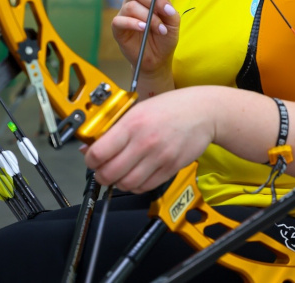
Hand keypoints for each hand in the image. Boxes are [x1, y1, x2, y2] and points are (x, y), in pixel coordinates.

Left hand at [81, 87, 215, 192]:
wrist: (204, 112)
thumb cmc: (171, 107)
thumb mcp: (138, 109)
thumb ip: (114, 128)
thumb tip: (90, 147)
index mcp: (132, 123)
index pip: (98, 153)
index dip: (90, 160)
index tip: (92, 159)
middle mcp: (144, 142)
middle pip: (109, 173)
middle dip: (101, 175)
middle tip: (103, 170)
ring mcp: (158, 157)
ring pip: (126, 184)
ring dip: (118, 182)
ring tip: (120, 173)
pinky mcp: (170, 168)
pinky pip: (144, 187)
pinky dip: (136, 186)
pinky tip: (136, 175)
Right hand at [111, 0, 179, 76]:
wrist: (158, 58)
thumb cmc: (165, 36)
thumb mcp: (173, 21)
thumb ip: (168, 5)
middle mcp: (133, 2)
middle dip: (153, 0)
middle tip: (166, 12)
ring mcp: (124, 14)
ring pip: (131, 6)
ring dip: (149, 17)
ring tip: (160, 29)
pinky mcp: (117, 28)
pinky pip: (120, 20)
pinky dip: (133, 23)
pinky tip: (143, 28)